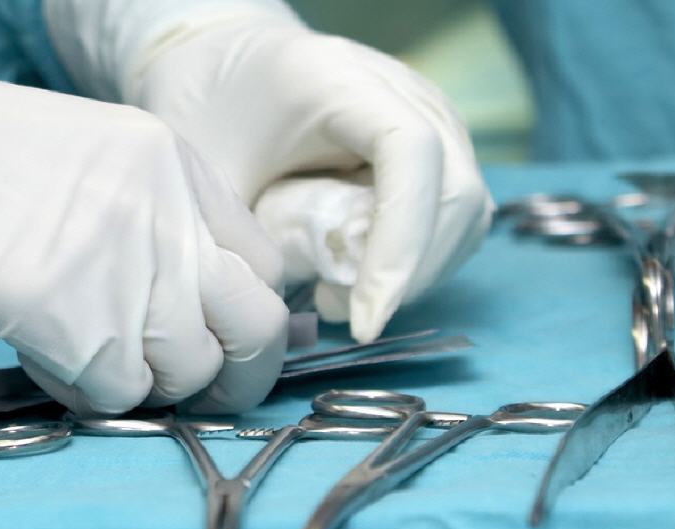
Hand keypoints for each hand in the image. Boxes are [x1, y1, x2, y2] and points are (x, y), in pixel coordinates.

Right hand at [0, 55, 288, 413]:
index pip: (264, 263)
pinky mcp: (81, 324)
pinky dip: (88, 396)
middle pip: (258, 326)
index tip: (213, 340)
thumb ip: (149, 218)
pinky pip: (119, 395)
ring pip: (189, 372)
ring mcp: (133, 271)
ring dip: (146, 387)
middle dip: (236, 376)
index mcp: (179, 166)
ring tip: (87, 361)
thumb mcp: (88, 159)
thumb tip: (178, 300)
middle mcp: (173, 217)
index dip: (242, 316)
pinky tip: (45, 362)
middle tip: (193, 392)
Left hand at [47, 1, 491, 341]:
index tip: (363, 314)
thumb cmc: (210, 113)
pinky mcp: (437, 145)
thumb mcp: (209, 176)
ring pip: (465, 211)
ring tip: (338, 297)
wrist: (223, 63)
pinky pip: (454, 214)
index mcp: (343, 81)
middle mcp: (406, 91)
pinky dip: (419, 257)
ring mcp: (431, 116)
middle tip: (335, 311)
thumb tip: (279, 318)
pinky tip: (360, 276)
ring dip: (416, 272)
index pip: (411, 154)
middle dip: (407, 273)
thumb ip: (245, 240)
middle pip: (453, 192)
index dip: (400, 244)